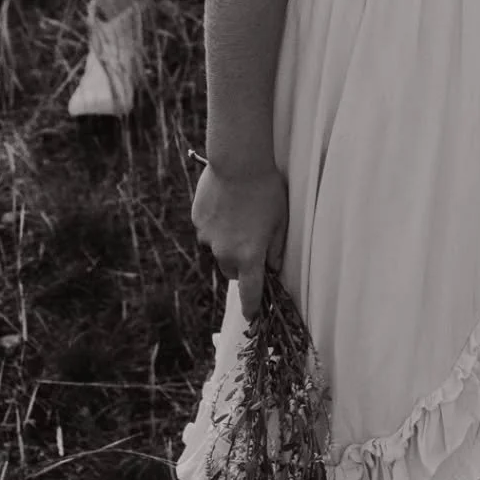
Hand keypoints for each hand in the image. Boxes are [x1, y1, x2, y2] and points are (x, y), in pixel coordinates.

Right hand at [190, 164, 287, 316]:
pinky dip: (217, 226)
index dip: (252, 307)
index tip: (252, 316)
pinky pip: (208, 232)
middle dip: (241, 265)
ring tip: (240, 215)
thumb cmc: (267, 191)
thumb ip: (275, 248)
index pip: (250, 292)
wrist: (237, 163)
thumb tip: (272, 266)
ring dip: (227, 243)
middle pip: (232, 271)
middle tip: (252, 242)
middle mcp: (225, 253)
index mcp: (250, 256)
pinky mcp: (198, 222)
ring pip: (218, 250)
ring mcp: (208, 238)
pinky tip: (227, 204)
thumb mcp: (281, 220)